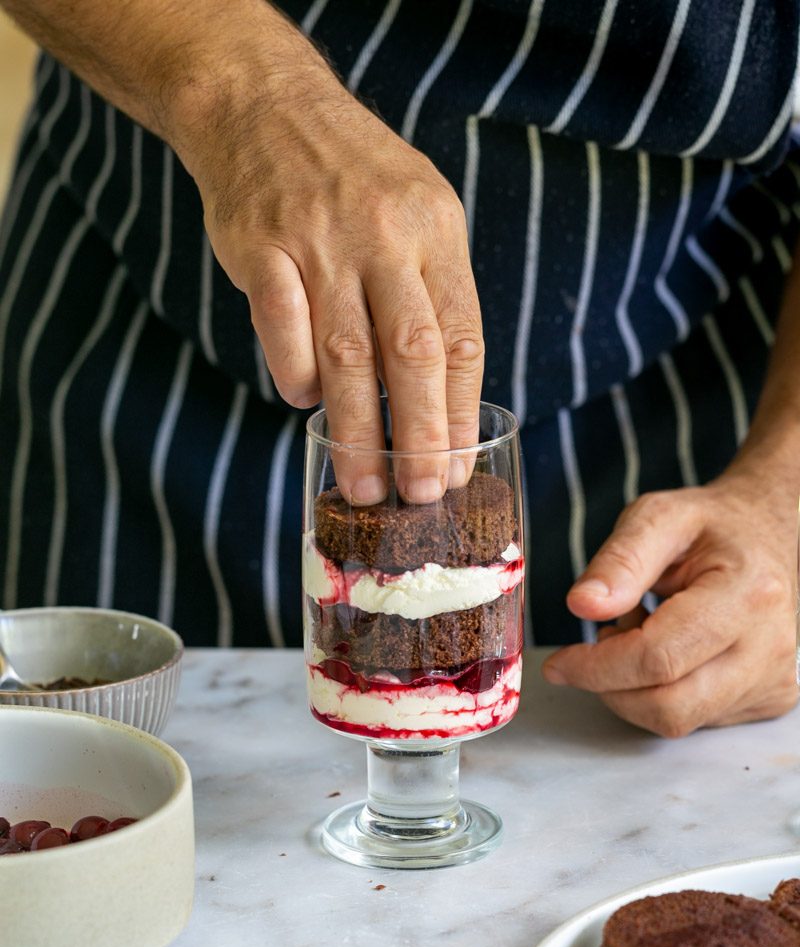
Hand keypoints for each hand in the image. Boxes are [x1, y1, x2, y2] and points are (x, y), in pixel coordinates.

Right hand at [180, 53, 482, 504]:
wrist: (264, 105)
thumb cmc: (353, 177)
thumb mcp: (419, 213)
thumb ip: (432, 292)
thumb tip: (442, 393)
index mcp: (436, 232)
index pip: (461, 336)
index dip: (461, 409)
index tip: (459, 465)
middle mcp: (385, 236)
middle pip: (412, 351)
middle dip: (421, 432)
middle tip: (421, 492)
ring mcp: (321, 241)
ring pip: (347, 352)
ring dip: (358, 426)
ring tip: (364, 482)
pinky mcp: (262, 246)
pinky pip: (281, 326)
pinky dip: (295, 373)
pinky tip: (306, 401)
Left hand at [541, 469, 796, 736]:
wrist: (766, 535)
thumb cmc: (710, 526)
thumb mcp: (658, 518)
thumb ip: (618, 561)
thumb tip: (582, 605)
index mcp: (746, 594)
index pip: (659, 658)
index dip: (597, 667)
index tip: (560, 662)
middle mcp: (769, 645)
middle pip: (669, 706)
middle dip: (610, 686)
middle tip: (600, 641)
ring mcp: (773, 678)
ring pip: (678, 720)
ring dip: (635, 687)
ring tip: (640, 631)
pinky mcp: (768, 699)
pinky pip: (695, 719)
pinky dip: (662, 692)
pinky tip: (668, 650)